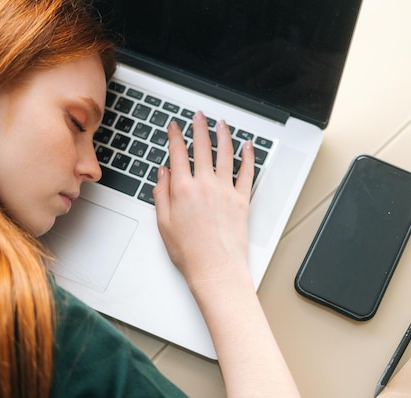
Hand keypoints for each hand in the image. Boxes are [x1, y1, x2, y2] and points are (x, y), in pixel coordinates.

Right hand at [152, 111, 254, 287]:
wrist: (215, 269)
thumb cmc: (189, 252)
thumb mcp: (163, 224)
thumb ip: (162, 194)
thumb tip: (162, 173)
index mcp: (183, 189)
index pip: (177, 153)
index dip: (174, 135)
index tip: (173, 126)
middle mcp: (205, 185)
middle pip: (202, 147)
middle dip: (199, 127)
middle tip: (199, 116)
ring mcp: (226, 191)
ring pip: (225, 154)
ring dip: (223, 135)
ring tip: (222, 123)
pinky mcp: (242, 200)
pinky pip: (247, 172)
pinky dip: (249, 157)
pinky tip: (248, 146)